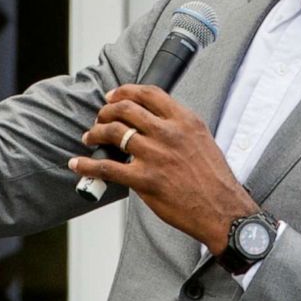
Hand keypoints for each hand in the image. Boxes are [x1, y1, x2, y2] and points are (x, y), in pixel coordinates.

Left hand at [68, 84, 257, 254]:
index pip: (148, 93)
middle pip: (125, 109)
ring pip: (113, 133)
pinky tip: (78, 164)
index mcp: (184, 121)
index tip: (113, 96)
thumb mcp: (202, 140)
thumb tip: (152, 122)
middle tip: (99, 117)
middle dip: (106, 111)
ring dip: (95, 132)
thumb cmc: (214, 179)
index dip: (124, 91)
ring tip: (89, 137)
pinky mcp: (144, 180)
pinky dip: (87, 166)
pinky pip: (106, 168)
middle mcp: (168, 133)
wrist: (223, 210)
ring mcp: (155, 155)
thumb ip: (178, 127)